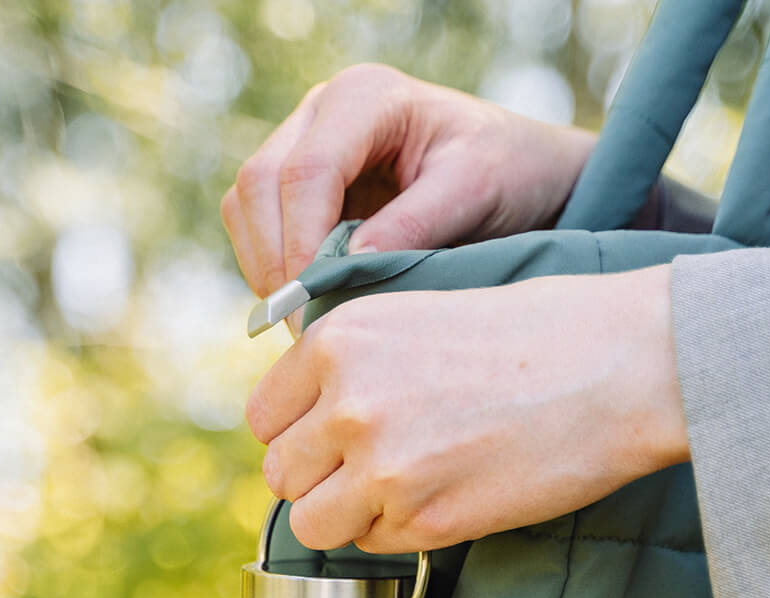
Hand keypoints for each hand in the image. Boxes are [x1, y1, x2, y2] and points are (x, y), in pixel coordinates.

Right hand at [221, 64, 595, 295]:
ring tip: (308, 322)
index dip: (301, 242)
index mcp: (367, 98)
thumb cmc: (509, 173)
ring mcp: (307, 145)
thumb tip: (348, 268)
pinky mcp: (304, 186)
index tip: (316, 303)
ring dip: (267, 267)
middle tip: (304, 327)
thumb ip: (414, 226)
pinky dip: (274, 268)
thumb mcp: (474, 193)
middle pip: (260, 183)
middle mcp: (324, 113)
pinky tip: (313, 303)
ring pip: (247, 205)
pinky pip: (260, 227)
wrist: (522, 173)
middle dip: (275, 259)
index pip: (307, 170)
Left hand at [246, 265, 688, 552]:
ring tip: (406, 491)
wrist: (622, 367)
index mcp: (339, 340)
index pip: (264, 417)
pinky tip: (449, 496)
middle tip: (377, 470)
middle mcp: (347, 403)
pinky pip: (375, 545)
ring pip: (314, 524)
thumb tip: (311, 421)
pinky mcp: (426, 520)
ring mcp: (383, 467)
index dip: (299, 435)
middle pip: (280, 475)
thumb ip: (354, 364)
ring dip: (350, 516)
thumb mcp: (420, 318)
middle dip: (321, 479)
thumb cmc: (538, 335)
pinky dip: (402, 533)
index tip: (336, 439)